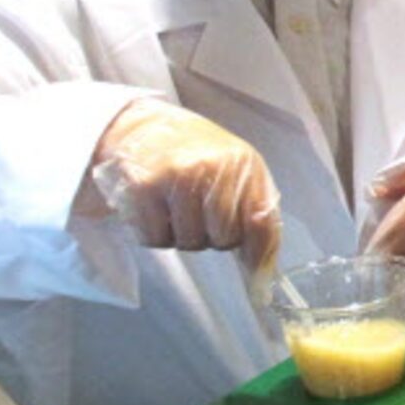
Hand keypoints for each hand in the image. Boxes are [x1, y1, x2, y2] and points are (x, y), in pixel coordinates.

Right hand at [80, 99, 280, 280]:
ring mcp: (177, 176)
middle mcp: (214, 167)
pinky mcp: (143, 187)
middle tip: (198, 214)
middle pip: (224, 240)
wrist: (140, 127)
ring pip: (189, 243)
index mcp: (245, 163)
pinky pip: (155, 239)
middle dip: (212, 237)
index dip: (259, 253)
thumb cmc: (195, 156)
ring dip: (181, 236)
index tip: (257, 277)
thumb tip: (264, 271)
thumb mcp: (236, 171)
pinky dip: (153, 233)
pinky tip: (153, 207)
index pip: (263, 221)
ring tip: (174, 207)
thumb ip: (255, 212)